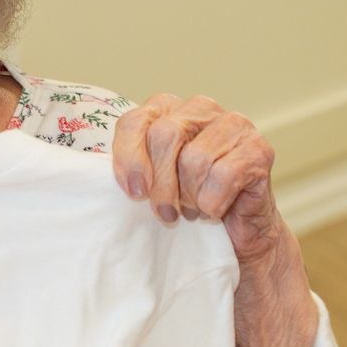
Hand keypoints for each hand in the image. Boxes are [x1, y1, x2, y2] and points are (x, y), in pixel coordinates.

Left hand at [113, 93, 316, 346]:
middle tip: (165, 212)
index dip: (129, 158)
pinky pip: (224, 176)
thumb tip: (86, 174)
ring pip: (194, 159)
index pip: (136, 120)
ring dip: (190, 197)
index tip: (132, 194)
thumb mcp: (147, 185)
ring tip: (193, 210)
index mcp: (168, 110)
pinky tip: (216, 210)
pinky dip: (213, 203)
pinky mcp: (259, 150)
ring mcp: (235, 124)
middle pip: (164, 136)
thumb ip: (125, 167)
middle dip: (161, 184)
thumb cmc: (184, 206)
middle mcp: (201, 109)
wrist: (233, 237)